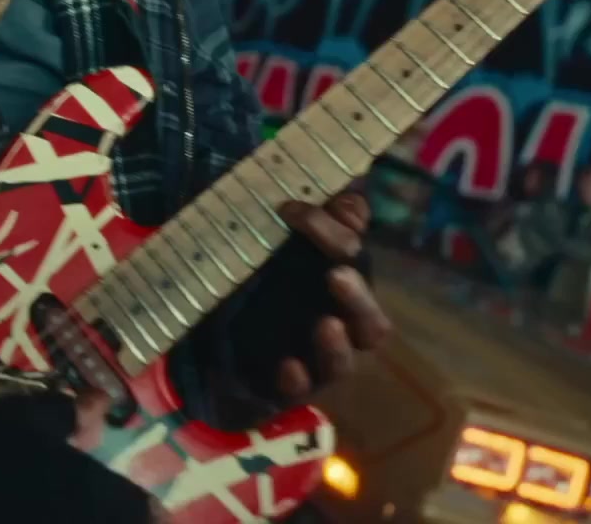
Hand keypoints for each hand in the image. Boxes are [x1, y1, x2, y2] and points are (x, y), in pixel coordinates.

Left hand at [198, 191, 392, 426]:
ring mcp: (314, 363)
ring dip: (337, 346)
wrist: (219, 343)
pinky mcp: (286, 389)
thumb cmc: (265, 288)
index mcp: (342, 292)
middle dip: (358, 299)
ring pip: (343, 364)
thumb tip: (351, 199)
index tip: (295, 210)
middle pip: (371, 325)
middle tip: (336, 275)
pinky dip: (296, 379)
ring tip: (325, 324)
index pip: (357, 264)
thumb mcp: (286, 251)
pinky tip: (286, 366)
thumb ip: (322, 226)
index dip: (337, 236)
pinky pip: (299, 392)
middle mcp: (339, 330)